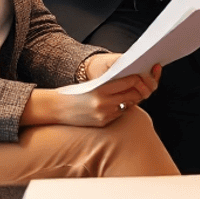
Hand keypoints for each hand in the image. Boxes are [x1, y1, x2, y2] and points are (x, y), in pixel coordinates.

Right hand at [22, 63, 161, 128]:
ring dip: (132, 98)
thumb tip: (131, 79)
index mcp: (102, 89)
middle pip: (133, 95)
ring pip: (129, 105)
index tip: (141, 74)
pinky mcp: (103, 123)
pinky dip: (122, 107)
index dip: (139, 78)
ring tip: (133, 91)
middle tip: (143, 84)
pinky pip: (120, 113)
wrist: (56, 109)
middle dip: (140, 89)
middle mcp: (104, 103)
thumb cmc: (74, 92)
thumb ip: (111, 82)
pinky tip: (120, 102)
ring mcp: (104, 115)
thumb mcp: (92, 83)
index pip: (130, 82)